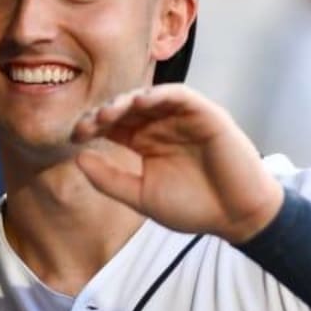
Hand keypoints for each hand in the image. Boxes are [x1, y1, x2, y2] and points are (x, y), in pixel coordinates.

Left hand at [71, 85, 283, 242]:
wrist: (236, 216)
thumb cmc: (193, 207)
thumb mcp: (141, 197)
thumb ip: (109, 180)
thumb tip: (78, 158)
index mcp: (145, 142)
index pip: (113, 126)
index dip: (92, 126)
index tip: (74, 137)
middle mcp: (161, 126)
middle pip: (126, 109)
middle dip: (104, 113)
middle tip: (86, 124)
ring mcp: (182, 118)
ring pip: (149, 98)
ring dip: (127, 101)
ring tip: (108, 113)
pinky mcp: (205, 114)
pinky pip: (180, 96)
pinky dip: (160, 95)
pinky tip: (141, 101)